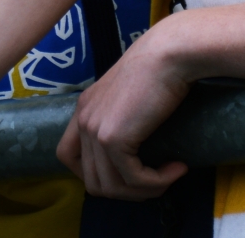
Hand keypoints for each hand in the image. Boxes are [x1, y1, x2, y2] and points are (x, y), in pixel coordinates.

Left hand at [56, 19, 191, 199]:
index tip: (125, 173)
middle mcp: (84, 119)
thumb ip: (125, 117)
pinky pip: (132, 179)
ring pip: (111, 187)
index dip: (93, 174)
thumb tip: (140, 151)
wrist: (170, 53)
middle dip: (126, 191)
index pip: (67, 156)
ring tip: (170, 176)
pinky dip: (157, 182)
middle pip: (92, 181)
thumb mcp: (132, 95)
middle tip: (156, 180)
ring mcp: (95, 129)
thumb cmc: (161, 67)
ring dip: (144, 191)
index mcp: (85, 108)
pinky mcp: (113, 138)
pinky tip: (177, 168)